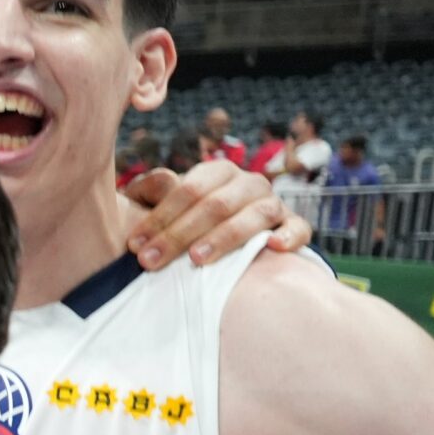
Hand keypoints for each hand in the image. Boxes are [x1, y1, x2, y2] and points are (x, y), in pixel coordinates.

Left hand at [123, 158, 310, 269]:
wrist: (220, 241)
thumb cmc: (181, 223)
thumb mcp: (159, 206)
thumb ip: (149, 193)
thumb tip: (153, 184)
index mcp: (217, 172)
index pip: (188, 190)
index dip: (159, 217)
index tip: (135, 244)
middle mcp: (249, 183)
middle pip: (216, 205)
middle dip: (179, 235)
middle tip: (150, 262)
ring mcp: (274, 204)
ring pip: (255, 215)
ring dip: (225, 237)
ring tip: (196, 259)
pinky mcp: (294, 226)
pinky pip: (299, 228)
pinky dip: (290, 235)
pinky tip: (274, 248)